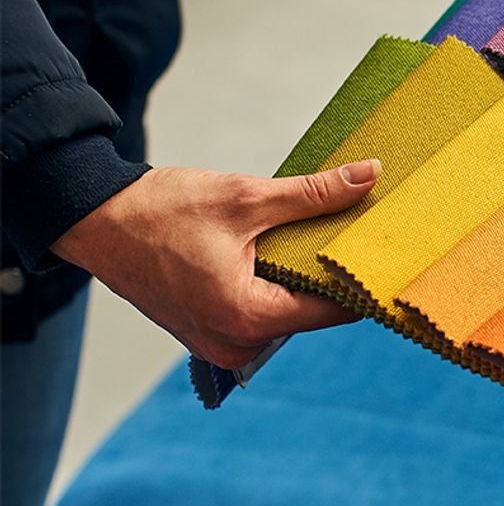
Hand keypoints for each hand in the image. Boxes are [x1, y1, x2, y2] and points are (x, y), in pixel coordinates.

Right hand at [52, 160, 380, 368]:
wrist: (95, 220)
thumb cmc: (159, 212)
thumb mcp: (246, 197)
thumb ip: (313, 194)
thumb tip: (368, 178)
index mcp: (247, 317)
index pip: (333, 309)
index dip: (363, 277)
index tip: (391, 250)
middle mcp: (235, 343)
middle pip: (312, 312)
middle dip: (335, 273)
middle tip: (367, 232)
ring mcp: (220, 342)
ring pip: (287, 311)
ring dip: (304, 276)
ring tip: (329, 234)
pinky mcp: (209, 331)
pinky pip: (261, 311)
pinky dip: (277, 282)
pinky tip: (290, 249)